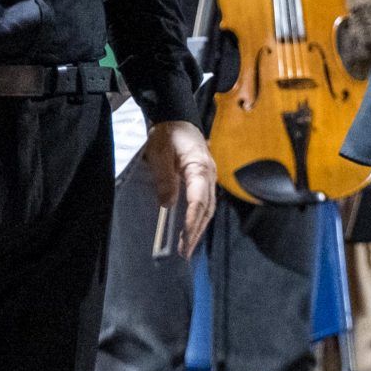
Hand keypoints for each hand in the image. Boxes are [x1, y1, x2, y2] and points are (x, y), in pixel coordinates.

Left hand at [141, 119, 215, 257]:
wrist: (176, 118)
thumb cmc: (168, 134)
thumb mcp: (160, 153)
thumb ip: (164, 178)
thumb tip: (167, 204)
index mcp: (200, 168)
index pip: (198, 201)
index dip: (191, 221)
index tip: (184, 238)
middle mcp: (209, 175)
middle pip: (206, 209)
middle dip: (195, 232)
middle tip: (184, 252)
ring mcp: (209, 178)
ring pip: (207, 209)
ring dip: (197, 229)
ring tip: (186, 247)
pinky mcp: (203, 180)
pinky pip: (203, 204)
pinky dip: (198, 219)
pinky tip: (190, 230)